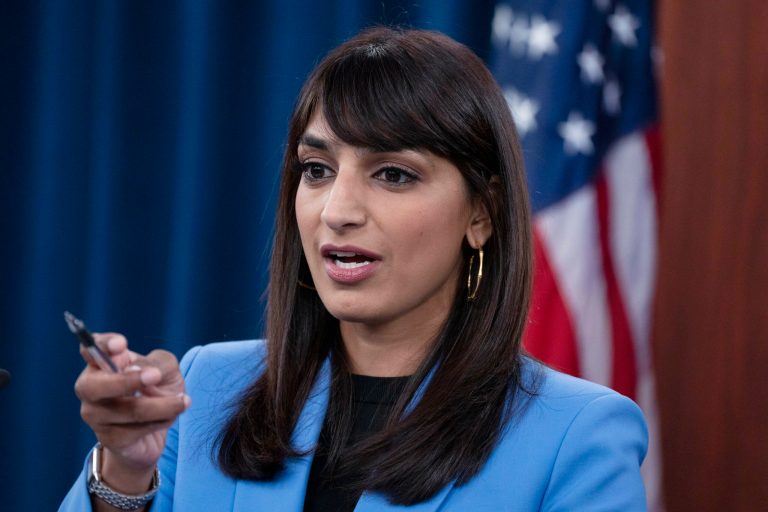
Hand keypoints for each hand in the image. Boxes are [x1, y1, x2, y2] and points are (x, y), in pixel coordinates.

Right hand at [74, 333, 189, 492]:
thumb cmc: (158, 387)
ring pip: (125, 410)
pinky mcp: (108, 438)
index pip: (90, 348)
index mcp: (102, 362)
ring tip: (183, 400)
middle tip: (155, 376)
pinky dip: (161, 421)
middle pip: (91, 386)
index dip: (102, 345)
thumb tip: (136, 370)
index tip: (121, 345)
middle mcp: (90, 387)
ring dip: (160, 405)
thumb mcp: (165, 368)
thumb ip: (155, 363)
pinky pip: (136, 430)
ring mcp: (95, 415)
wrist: (160, 425)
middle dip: (125, 381)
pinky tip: (170, 416)